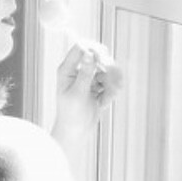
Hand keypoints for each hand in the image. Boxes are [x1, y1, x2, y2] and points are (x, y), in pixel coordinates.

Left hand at [52, 41, 122, 155]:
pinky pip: (110, 83)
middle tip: (114, 82)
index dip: (95, 49)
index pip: (81, 47)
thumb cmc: (71, 115)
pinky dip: (110, 92)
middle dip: (108, 69)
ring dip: (111, 84)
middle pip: (99, 57)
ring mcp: (89, 78)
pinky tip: (104, 104)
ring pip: (107, 71)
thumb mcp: (78, 94)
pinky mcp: (97, 87)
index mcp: (67, 70)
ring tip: (107, 98)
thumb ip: (85, 73)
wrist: (75, 133)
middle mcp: (78, 71)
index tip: (105, 58)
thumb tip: (89, 54)